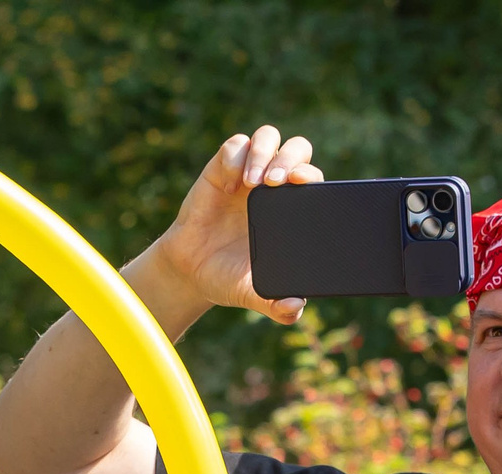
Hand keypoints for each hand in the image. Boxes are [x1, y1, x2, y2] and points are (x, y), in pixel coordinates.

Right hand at [143, 127, 318, 322]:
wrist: (189, 271)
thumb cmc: (227, 276)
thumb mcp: (252, 292)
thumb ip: (274, 303)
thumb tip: (293, 309)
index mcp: (291, 208)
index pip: (312, 177)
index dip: (311, 175)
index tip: (302, 185)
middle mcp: (272, 184)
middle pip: (296, 148)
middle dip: (290, 158)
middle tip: (275, 183)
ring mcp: (247, 173)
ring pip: (268, 137)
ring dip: (264, 152)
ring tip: (252, 181)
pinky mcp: (221, 168)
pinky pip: (235, 145)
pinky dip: (236, 155)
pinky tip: (230, 182)